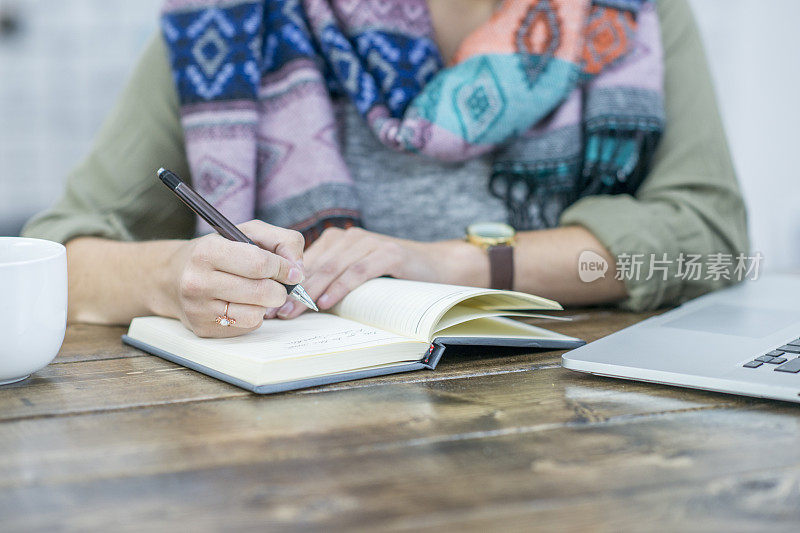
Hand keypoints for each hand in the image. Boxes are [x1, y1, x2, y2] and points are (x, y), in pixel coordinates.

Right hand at [163, 220, 304, 337]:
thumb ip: (282, 240)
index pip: (260, 264)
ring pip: (256, 314)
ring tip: (258, 293)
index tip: (291, 271)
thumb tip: (298, 270)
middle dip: (280, 289)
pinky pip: (247, 327)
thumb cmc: (219, 251)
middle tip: (279, 284)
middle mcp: (198, 281)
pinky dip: (254, 316)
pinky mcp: (204, 329)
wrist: (173, 277)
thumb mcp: (248, 232)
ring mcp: (198, 309)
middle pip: (262, 292)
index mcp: (208, 251)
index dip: (284, 268)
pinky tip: (243, 304)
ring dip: (267, 305)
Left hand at [274, 227, 476, 318]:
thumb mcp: (355, 274)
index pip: (304, 262)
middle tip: (277, 313)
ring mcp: (369, 242)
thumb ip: (330, 280)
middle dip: (293, 291)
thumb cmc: (391, 276)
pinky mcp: (388, 252)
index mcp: (336, 239)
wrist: (436, 266)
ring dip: (311, 292)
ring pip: (332, 267)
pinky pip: (357, 271)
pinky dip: (340, 287)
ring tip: (295, 311)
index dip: (285, 284)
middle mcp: (349, 236)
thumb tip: (296, 304)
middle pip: (314, 265)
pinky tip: (326, 302)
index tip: (271, 305)